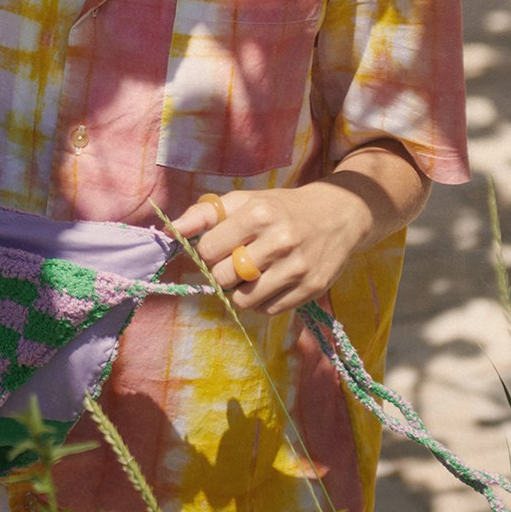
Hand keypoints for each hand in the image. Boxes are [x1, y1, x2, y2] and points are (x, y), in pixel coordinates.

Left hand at [166, 185, 367, 316]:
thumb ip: (206, 213)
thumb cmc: (281, 207)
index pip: (209, 249)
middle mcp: (280, 241)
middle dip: (222, 272)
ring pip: (245, 301)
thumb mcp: (245, 200)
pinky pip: (270, 310)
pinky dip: (263, 302)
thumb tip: (172, 230)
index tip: (219, 246)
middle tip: (234, 262)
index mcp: (259, 214)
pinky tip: (270, 282)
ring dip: (241, 291)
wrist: (338, 214)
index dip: (208, 251)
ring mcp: (298, 268)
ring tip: (251, 275)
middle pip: (224, 277)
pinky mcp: (312, 289)